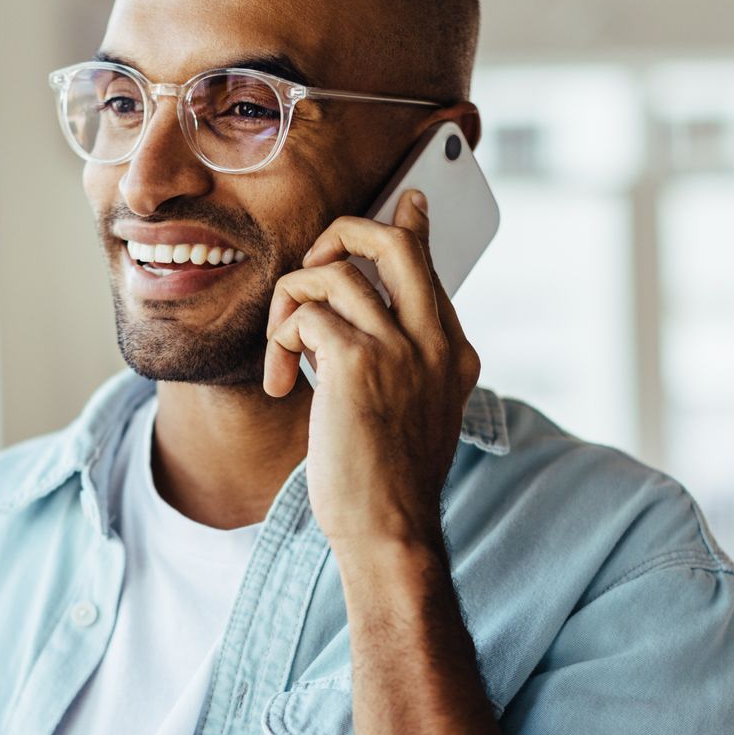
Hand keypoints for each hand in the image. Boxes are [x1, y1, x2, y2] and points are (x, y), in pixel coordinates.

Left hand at [263, 189, 481, 554]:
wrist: (390, 532)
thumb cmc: (388, 484)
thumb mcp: (409, 413)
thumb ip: (397, 361)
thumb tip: (347, 323)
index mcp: (454, 352)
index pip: (429, 263)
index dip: (406, 226)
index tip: (402, 202)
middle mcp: (435, 341)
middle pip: (394, 240)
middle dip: (341, 235)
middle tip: (310, 270)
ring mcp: (401, 349)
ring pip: (333, 273)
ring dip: (289, 306)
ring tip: (283, 354)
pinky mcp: (358, 364)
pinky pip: (304, 316)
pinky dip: (280, 342)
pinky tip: (282, 385)